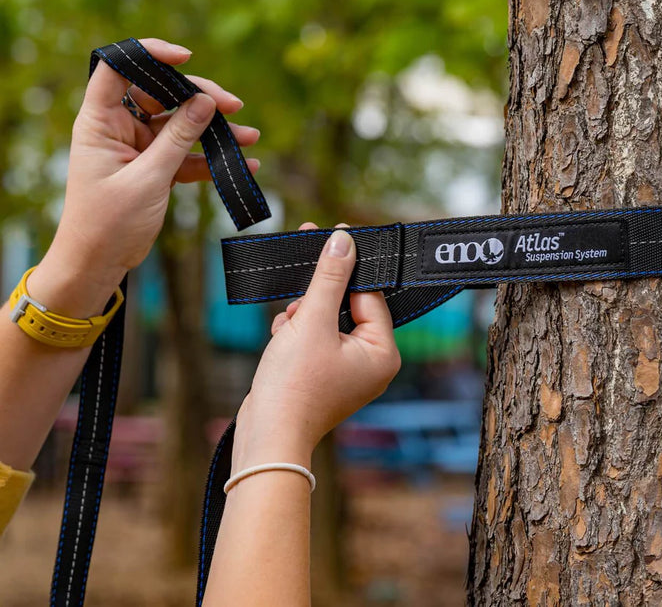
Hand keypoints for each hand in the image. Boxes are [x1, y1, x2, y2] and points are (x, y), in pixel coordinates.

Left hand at [29, 38, 260, 317]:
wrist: (98, 264)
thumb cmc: (108, 222)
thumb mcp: (148, 178)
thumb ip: (178, 138)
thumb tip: (205, 102)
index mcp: (100, 121)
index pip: (120, 69)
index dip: (149, 55)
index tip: (185, 58)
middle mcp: (119, 128)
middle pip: (161, 94)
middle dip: (199, 98)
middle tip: (233, 106)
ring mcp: (138, 148)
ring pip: (181, 126)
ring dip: (214, 131)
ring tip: (250, 137)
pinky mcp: (155, 169)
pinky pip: (188, 155)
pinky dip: (212, 159)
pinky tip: (243, 164)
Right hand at [232, 223, 400, 472]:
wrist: (267, 436)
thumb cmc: (294, 385)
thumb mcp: (311, 321)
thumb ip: (329, 278)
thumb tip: (344, 240)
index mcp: (383, 352)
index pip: (370, 295)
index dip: (348, 268)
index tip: (332, 236)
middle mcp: (371, 363)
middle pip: (348, 306)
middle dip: (318, 297)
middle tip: (300, 287)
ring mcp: (347, 372)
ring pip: (326, 321)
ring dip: (303, 315)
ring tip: (288, 327)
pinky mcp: (322, 376)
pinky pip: (314, 340)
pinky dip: (295, 334)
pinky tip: (281, 338)